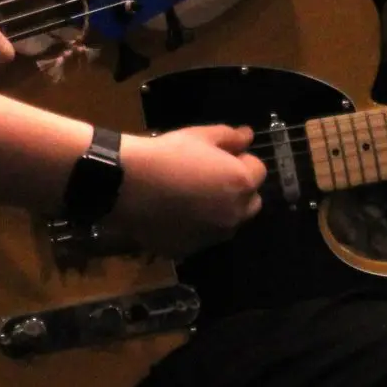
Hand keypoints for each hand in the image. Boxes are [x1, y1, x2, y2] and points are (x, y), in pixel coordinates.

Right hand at [103, 125, 267, 255]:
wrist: (128, 185)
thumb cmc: (168, 154)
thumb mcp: (200, 135)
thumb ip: (231, 137)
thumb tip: (248, 135)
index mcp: (241, 184)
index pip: (258, 171)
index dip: (241, 161)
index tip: (220, 156)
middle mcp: (234, 215)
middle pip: (250, 203)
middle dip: (238, 191)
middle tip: (210, 178)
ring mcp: (212, 237)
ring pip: (226, 223)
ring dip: (219, 211)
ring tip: (190, 197)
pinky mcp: (189, 250)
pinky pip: (200, 238)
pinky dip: (194, 227)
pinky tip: (173, 213)